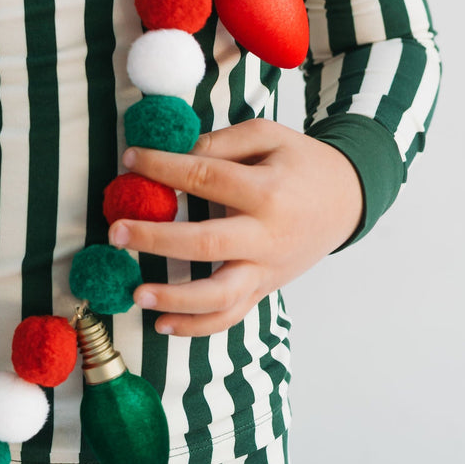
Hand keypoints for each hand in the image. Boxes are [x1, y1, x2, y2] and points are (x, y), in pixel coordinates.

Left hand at [109, 120, 363, 336]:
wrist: (348, 201)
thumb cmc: (301, 164)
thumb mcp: (269, 136)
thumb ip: (221, 143)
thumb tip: (172, 153)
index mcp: (267, 191)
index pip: (205, 177)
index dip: (163, 167)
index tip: (131, 159)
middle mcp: (267, 236)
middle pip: (206, 243)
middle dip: (156, 239)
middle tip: (116, 232)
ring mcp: (266, 270)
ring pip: (219, 295)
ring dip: (175, 298)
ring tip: (137, 293)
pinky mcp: (263, 289)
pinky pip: (230, 317)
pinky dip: (196, 327)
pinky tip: (162, 324)